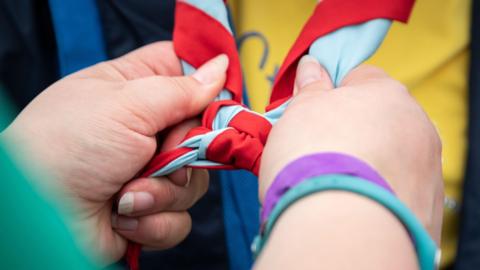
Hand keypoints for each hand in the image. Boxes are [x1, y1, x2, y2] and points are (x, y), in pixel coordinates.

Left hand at [1, 42, 227, 262]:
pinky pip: (181, 218)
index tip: (218, 100)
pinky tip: (123, 215)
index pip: (187, 76)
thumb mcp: (127, 104)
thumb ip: (181, 89)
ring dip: (164, 192)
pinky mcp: (150, 211)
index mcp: (138, 90)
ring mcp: (150, 173)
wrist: (36, 213)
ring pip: (195, 182)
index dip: (209, 87)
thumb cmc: (67, 145)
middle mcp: (147, 131)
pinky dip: (155, 221)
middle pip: (203, 134)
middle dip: (186, 152)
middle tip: (159, 154)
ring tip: (127, 193)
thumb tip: (220, 68)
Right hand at [260, 56, 443, 241]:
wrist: (339, 225)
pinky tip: (357, 204)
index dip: (335, 94)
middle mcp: (417, 126)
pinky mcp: (428, 206)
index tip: (316, 114)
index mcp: (386, 93)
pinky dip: (382, 194)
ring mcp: (427, 168)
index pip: (362, 78)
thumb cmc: (314, 157)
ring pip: (394, 156)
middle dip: (356, 130)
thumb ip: (310, 87)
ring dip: (372, 163)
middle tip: (323, 153)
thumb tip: (313, 66)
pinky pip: (401, 190)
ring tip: (338, 184)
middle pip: (382, 119)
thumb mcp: (300, 111)